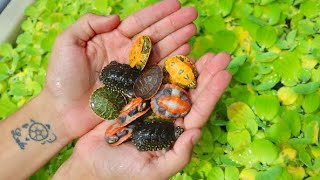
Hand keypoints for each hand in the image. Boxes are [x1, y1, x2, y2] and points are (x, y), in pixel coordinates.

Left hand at [44, 0, 197, 138]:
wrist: (63, 111)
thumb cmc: (62, 77)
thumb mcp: (67, 43)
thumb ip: (88, 24)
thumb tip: (117, 18)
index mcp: (110, 38)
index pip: (138, 22)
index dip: (157, 12)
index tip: (175, 4)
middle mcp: (125, 52)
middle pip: (154, 34)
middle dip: (174, 23)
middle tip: (193, 14)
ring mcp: (133, 71)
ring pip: (160, 51)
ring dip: (177, 39)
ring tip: (193, 30)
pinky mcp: (137, 88)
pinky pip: (158, 73)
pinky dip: (172, 62)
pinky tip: (185, 52)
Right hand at [53, 53, 231, 179]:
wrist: (90, 165)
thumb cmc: (120, 174)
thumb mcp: (152, 172)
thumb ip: (177, 156)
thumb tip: (196, 134)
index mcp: (175, 134)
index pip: (198, 111)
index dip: (212, 93)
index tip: (225, 74)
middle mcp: (167, 118)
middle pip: (191, 94)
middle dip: (207, 75)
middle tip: (221, 56)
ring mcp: (151, 106)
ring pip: (174, 84)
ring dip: (189, 68)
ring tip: (204, 51)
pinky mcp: (134, 98)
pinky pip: (150, 80)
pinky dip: (162, 67)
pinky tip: (174, 54)